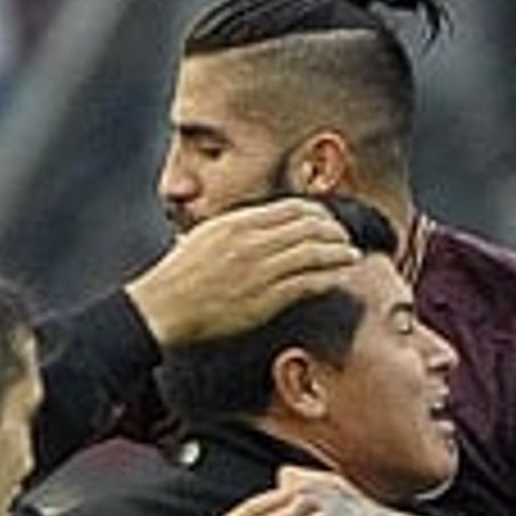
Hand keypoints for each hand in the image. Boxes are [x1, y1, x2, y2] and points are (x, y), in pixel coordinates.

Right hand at [125, 199, 364, 347]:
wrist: (164, 307)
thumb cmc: (181, 276)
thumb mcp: (206, 237)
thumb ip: (236, 228)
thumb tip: (260, 224)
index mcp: (237, 223)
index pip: (291, 208)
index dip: (317, 213)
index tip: (327, 220)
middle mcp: (251, 242)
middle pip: (308, 227)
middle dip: (333, 231)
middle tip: (345, 238)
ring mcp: (259, 270)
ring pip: (313, 253)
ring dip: (338, 253)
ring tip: (351, 255)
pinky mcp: (265, 298)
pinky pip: (307, 283)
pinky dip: (328, 277)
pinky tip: (338, 277)